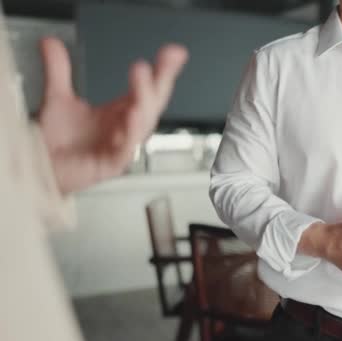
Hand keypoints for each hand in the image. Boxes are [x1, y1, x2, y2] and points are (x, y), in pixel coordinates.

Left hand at [38, 37, 188, 193]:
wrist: (40, 170)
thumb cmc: (57, 145)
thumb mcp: (58, 99)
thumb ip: (58, 70)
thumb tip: (51, 43)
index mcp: (120, 113)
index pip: (148, 88)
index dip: (163, 70)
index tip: (175, 53)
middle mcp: (125, 128)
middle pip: (152, 103)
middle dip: (160, 80)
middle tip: (162, 60)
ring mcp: (121, 146)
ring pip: (143, 123)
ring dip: (145, 98)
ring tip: (143, 76)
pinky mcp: (110, 165)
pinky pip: (126, 149)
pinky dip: (130, 133)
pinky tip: (132, 115)